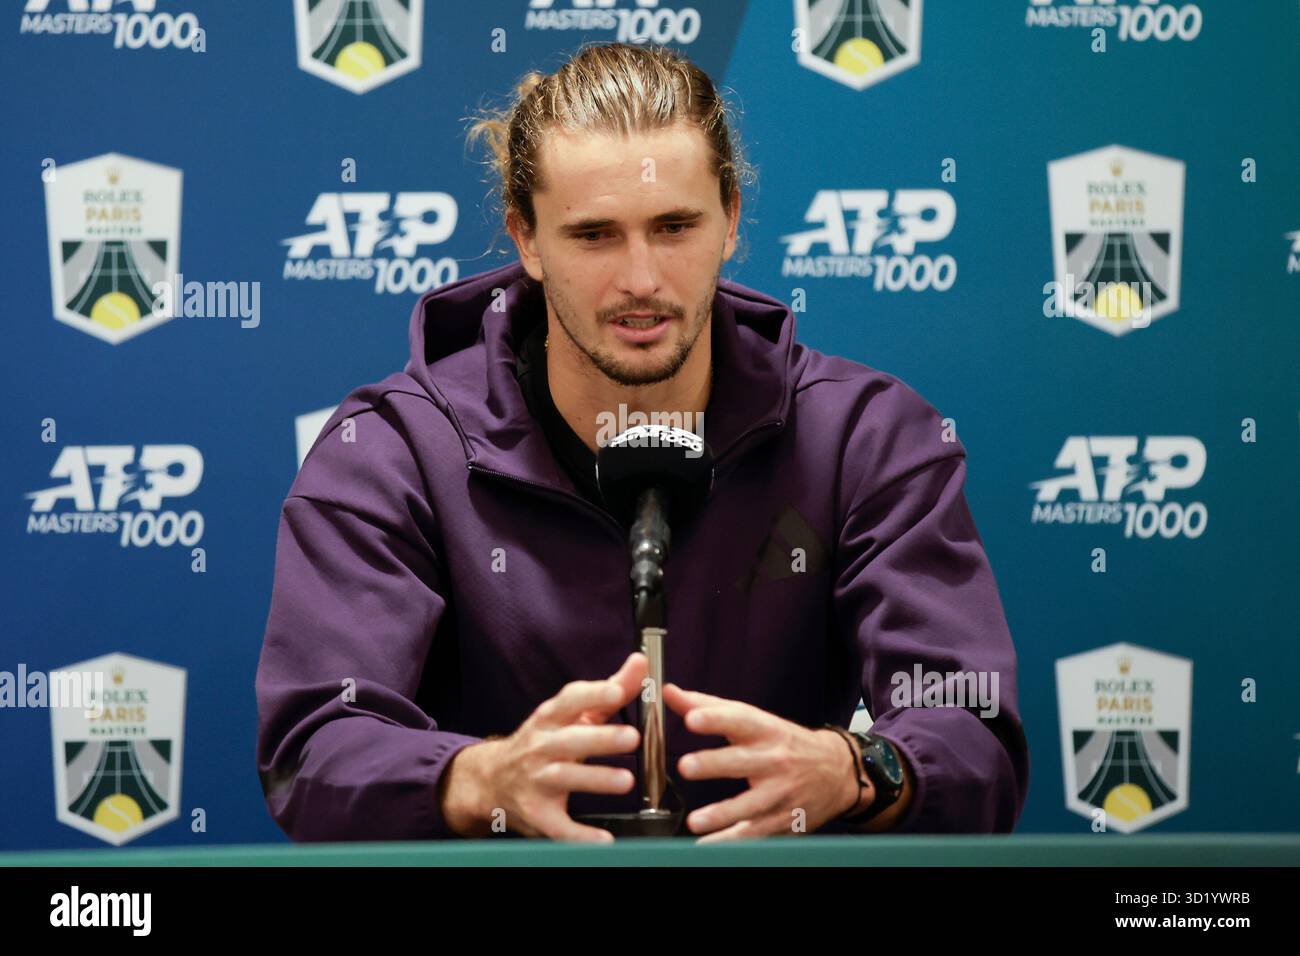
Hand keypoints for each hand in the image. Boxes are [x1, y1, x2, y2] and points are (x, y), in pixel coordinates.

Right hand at [441, 653, 646, 841]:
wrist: (493, 780)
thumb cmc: (545, 741)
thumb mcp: (571, 714)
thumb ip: (609, 691)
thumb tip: (640, 663)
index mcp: (550, 718)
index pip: (569, 701)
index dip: (592, 695)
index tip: (616, 691)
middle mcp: (541, 746)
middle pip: (570, 739)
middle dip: (601, 738)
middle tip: (632, 737)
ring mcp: (536, 780)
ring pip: (565, 778)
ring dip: (595, 780)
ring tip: (626, 781)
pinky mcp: (538, 813)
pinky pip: (559, 826)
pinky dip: (580, 835)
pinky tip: (604, 840)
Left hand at [664, 682, 860, 842]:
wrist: (836, 771)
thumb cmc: (784, 743)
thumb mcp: (753, 720)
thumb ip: (708, 707)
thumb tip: (669, 693)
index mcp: (765, 730)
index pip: (739, 720)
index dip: (715, 718)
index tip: (692, 718)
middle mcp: (774, 760)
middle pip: (742, 762)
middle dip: (714, 764)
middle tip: (685, 766)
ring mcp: (780, 792)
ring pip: (750, 805)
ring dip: (722, 814)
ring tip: (695, 821)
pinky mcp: (783, 819)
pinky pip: (755, 832)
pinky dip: (732, 840)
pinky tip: (708, 845)